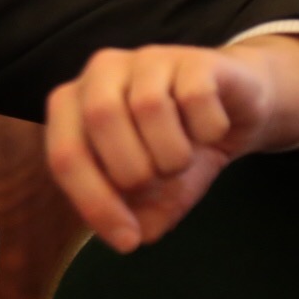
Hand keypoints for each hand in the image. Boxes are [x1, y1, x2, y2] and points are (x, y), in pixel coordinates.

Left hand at [43, 37, 298, 253]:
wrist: (234, 111)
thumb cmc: (176, 148)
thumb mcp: (153, 195)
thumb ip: (133, 214)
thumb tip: (130, 234)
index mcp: (73, 104)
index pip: (64, 154)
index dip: (94, 203)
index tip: (128, 241)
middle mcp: (102, 71)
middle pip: (100, 118)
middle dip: (134, 170)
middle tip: (159, 179)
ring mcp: (147, 58)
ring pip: (150, 106)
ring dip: (174, 153)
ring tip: (184, 155)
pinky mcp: (193, 58)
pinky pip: (195, 98)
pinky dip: (208, 129)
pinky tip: (211, 130)